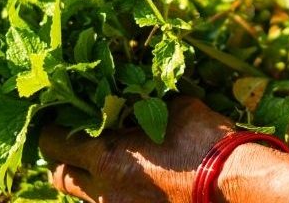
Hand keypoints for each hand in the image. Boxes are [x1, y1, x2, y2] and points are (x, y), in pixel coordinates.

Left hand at [39, 97, 232, 202]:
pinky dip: (113, 188)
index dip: (50, 129)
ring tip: (109, 156)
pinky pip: (112, 202)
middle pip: (60, 178)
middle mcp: (106, 191)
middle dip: (63, 158)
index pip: (52, 145)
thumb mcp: (176, 108)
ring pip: (86, 195)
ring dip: (89, 176)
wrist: (237, 184)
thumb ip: (146, 105)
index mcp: (107, 157)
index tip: (58, 116)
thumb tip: (138, 96)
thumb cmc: (206, 141)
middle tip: (77, 139)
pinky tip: (134, 175)